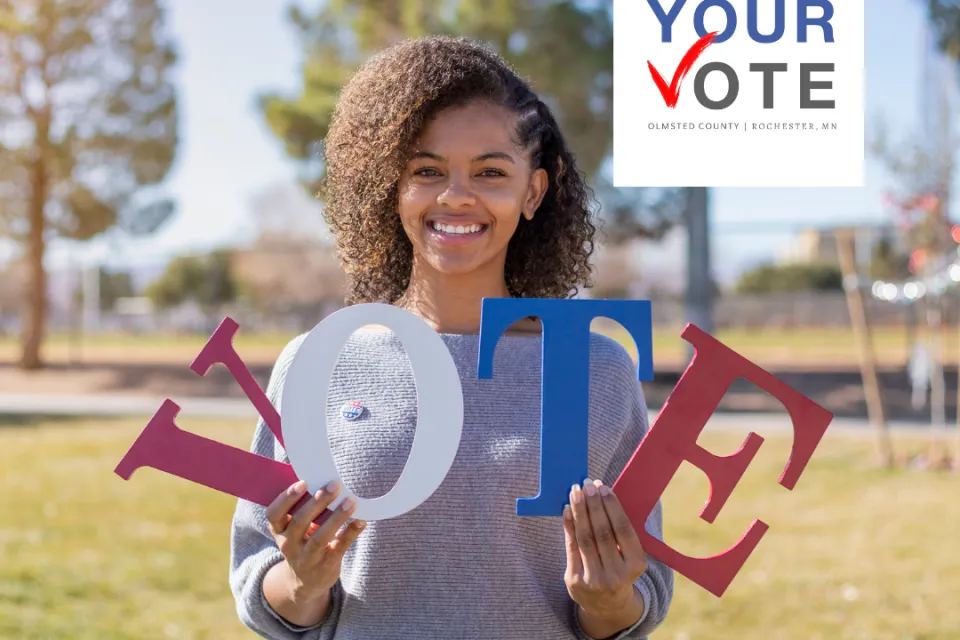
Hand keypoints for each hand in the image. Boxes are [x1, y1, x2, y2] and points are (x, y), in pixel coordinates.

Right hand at [265, 480, 365, 601]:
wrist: (306, 582)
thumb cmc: (303, 542)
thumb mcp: (295, 530)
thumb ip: (303, 509)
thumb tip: (324, 479)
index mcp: (279, 530)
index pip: (273, 514)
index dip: (286, 498)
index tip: (303, 482)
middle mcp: (289, 545)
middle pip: (300, 522)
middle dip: (317, 502)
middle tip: (334, 485)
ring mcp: (307, 558)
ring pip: (319, 538)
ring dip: (336, 518)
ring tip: (350, 502)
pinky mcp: (325, 566)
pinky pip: (338, 548)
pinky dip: (350, 533)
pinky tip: (361, 521)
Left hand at [563, 478, 646, 619]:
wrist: (607, 605)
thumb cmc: (620, 568)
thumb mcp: (629, 555)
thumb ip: (620, 531)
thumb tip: (603, 494)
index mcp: (637, 565)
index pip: (623, 529)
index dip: (612, 506)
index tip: (603, 487)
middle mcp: (617, 575)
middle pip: (602, 532)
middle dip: (593, 504)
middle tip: (587, 484)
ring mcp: (594, 580)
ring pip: (585, 538)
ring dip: (579, 511)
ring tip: (575, 492)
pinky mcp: (575, 581)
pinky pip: (571, 547)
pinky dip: (568, 526)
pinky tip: (567, 510)